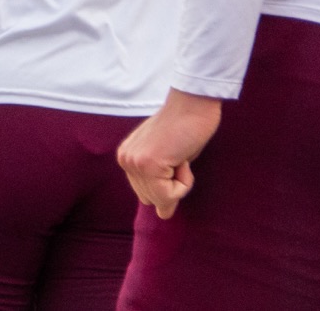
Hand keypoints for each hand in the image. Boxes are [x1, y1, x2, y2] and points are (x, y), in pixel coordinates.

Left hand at [118, 89, 220, 219]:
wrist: (193, 103)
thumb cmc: (186, 128)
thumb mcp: (169, 160)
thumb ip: (159, 183)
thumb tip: (163, 215)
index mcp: (127, 157)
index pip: (148, 195)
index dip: (169, 182)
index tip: (173, 155)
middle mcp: (126, 160)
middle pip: (152, 200)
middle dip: (172, 184)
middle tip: (177, 154)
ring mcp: (135, 162)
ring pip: (162, 200)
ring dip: (180, 181)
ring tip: (179, 153)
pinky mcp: (148, 165)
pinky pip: (171, 195)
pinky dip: (185, 182)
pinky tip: (181, 157)